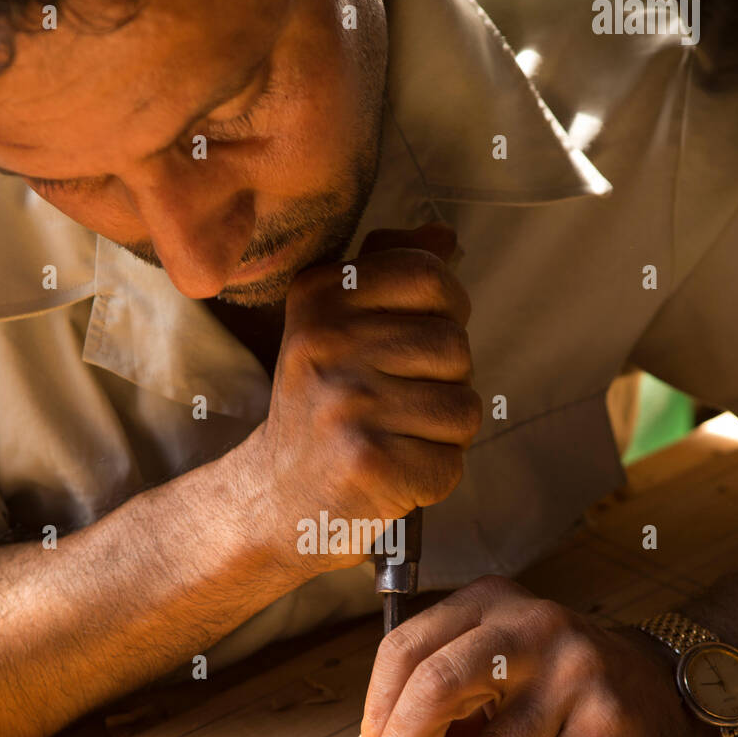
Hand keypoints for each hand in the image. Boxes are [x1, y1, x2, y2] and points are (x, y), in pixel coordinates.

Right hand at [254, 223, 480, 570]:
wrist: (274, 500)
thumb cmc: (322, 409)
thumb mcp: (335, 327)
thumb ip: (389, 273)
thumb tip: (444, 237)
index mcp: (320, 298)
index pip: (430, 275)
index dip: (444, 312)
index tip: (411, 345)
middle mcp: (328, 344)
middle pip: (456, 344)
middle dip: (443, 381)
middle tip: (394, 406)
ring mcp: (348, 404)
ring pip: (463, 405)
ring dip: (442, 432)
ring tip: (394, 438)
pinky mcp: (370, 462)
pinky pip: (452, 460)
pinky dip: (434, 475)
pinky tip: (393, 473)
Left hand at [355, 575, 713, 736]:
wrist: (662, 689)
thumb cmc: (558, 686)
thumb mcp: (498, 668)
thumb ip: (443, 705)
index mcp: (489, 602)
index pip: (404, 649)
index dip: (375, 715)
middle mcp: (530, 627)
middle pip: (434, 688)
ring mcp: (574, 674)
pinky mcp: (608, 728)